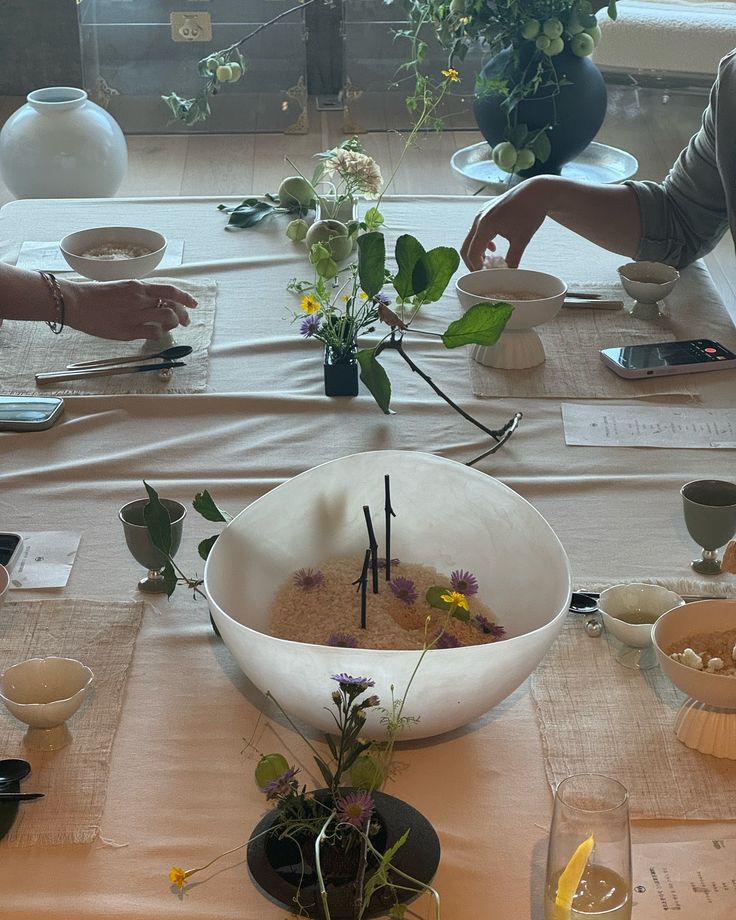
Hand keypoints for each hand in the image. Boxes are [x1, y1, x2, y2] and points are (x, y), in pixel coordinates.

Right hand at [62, 279, 197, 340]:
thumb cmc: (94, 296)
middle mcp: (140, 299)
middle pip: (173, 307)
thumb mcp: (120, 288)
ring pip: (168, 320)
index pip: (169, 290)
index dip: (185, 298)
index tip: (194, 303)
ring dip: (172, 325)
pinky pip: (154, 333)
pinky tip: (152, 334)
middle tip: (185, 322)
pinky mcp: (129, 330)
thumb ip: (138, 295)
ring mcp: (135, 314)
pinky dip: (158, 335)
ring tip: (169, 328)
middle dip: (183, 315)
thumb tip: (153, 304)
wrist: (75, 302)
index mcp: (138, 286)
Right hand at [461, 178, 549, 270]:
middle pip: (466, 247)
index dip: (475, 268)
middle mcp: (479, 219)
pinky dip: (481, 243)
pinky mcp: (486, 212)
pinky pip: (477, 231)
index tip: (482, 277)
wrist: (536, 191)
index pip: (472, 253)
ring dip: (477, 252)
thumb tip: (507, 274)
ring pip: (471, 239)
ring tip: (488, 263)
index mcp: (485, 225)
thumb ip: (513, 258)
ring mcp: (481, 214)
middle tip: (482, 273)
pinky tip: (493, 247)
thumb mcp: (522, 239)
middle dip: (472, 262)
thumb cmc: (530, 212)